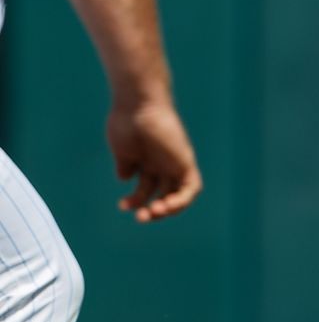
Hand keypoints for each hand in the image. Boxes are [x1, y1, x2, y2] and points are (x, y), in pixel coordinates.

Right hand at [106, 97, 201, 222]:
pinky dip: (182, 200)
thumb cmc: (126, 122)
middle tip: (139, 216)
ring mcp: (174, 162)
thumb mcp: (123, 149)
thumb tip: (125, 179)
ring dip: (167, 209)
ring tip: (152, 212)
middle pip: (162, 194)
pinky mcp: (186, 160)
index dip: (137, 201)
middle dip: (151, 209)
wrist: (137, 105)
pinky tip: (166, 205)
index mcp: (145, 162)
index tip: (123, 206)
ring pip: (178, 195)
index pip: (147, 189)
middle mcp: (162, 164)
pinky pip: (192, 187)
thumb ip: (126, 165)